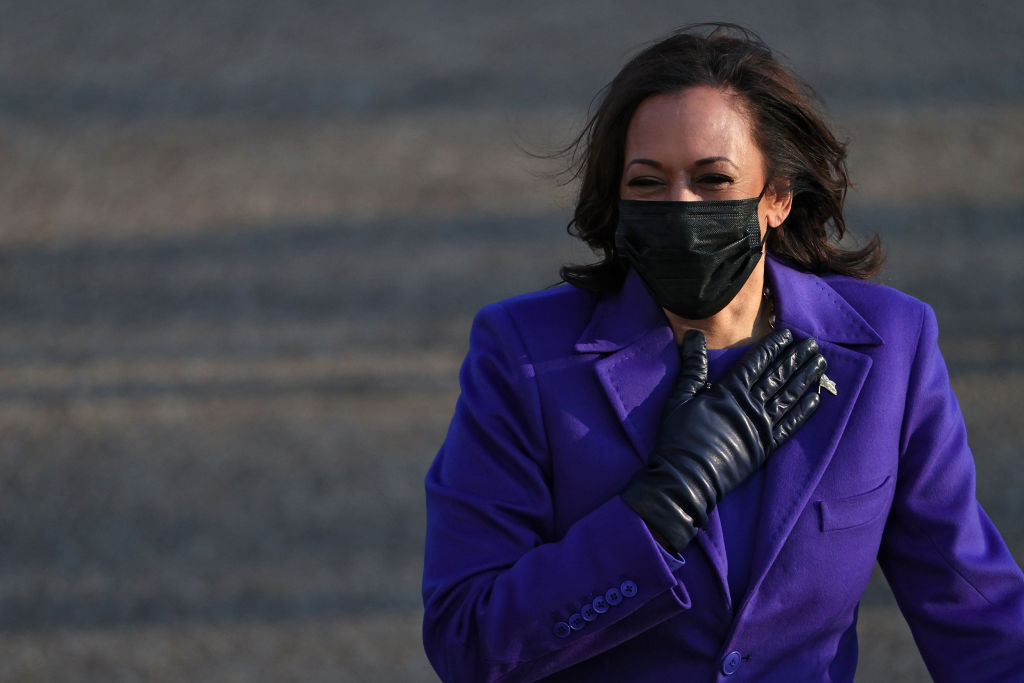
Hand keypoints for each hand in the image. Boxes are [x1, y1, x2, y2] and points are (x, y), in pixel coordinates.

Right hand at [621, 328, 826, 553]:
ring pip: (789, 397)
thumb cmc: (678, 438)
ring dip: (806, 379)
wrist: (686, 478)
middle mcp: (750, 406)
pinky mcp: (766, 447)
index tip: (789, 334)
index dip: (774, 347)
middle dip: (796, 358)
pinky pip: (791, 426)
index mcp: (729, 392)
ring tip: (821, 363)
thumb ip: (693, 366)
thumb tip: (695, 335)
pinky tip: (816, 398)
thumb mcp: (680, 397)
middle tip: (814, 343)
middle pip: (778, 376)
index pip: (757, 363)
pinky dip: (804, 411)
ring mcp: (761, 427)